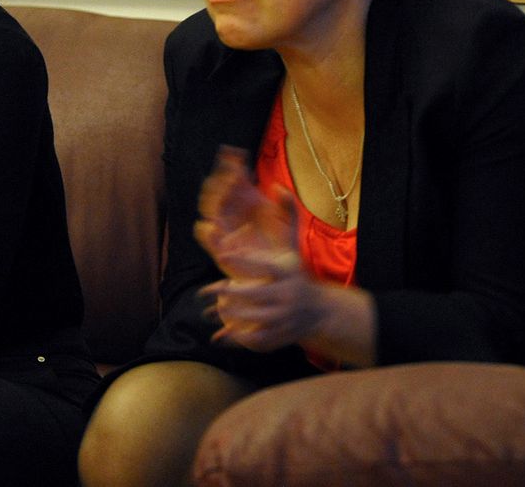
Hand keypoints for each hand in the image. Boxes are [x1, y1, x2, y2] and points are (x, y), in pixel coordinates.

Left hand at [194, 147, 376, 364]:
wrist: (319, 311)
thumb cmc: (296, 273)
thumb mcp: (291, 247)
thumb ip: (284, 217)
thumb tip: (278, 185)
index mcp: (288, 272)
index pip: (263, 265)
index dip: (242, 258)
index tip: (221, 252)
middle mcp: (287, 295)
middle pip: (255, 295)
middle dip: (229, 293)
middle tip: (205, 290)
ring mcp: (284, 318)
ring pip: (253, 318)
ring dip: (229, 315)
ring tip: (209, 309)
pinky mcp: (279, 336)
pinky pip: (256, 339)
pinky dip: (237, 339)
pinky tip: (220, 335)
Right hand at [194, 147, 297, 278]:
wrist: (278, 275)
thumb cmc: (282, 248)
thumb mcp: (290, 225)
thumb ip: (288, 206)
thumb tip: (278, 187)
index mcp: (248, 202)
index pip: (234, 178)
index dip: (232, 164)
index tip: (236, 154)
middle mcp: (234, 212)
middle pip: (219, 189)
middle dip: (222, 178)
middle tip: (232, 172)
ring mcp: (225, 227)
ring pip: (210, 207)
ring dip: (214, 196)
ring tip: (225, 191)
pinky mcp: (220, 246)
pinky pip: (205, 234)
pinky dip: (206, 229)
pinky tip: (214, 223)